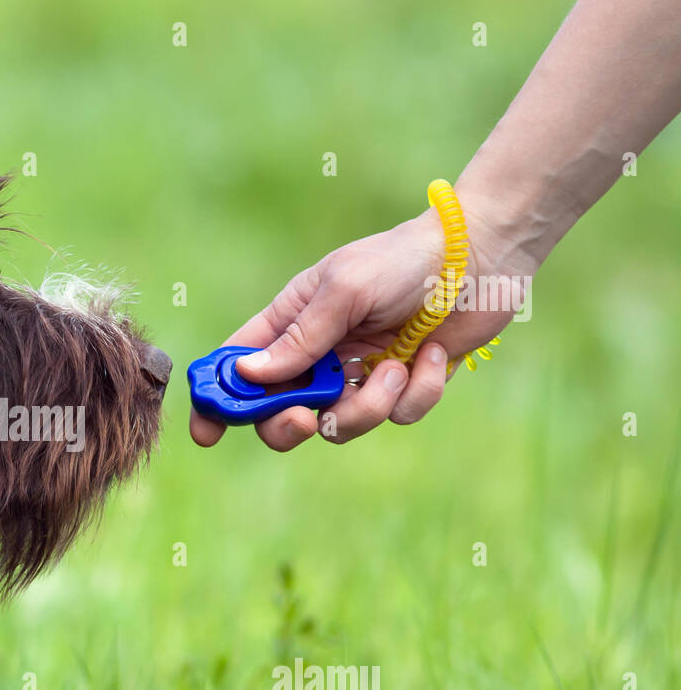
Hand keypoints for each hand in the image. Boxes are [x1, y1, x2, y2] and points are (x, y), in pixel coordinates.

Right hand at [189, 202, 531, 450]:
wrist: (482, 257)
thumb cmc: (404, 261)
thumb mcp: (342, 291)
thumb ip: (298, 340)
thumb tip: (248, 376)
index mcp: (290, 323)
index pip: (238, 368)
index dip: (217, 402)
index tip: (207, 432)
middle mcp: (318, 355)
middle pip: (278, 415)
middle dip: (288, 425)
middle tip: (306, 419)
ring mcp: (359, 374)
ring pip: (339, 425)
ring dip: (369, 405)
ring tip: (395, 366)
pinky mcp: (402, 387)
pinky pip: (396, 416)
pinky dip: (417, 391)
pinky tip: (431, 354)